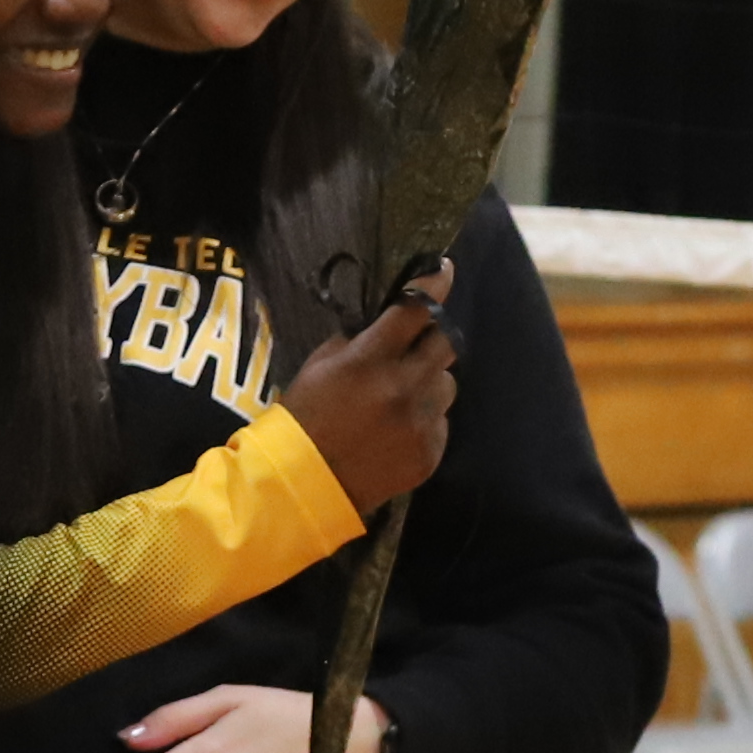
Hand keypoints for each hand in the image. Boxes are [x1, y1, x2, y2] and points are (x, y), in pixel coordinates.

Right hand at [281, 264, 458, 509]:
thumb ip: (358, 342)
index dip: (434, 284)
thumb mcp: (320, 365)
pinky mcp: (431, 451)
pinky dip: (425, 420)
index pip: (415, 309)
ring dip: (430, 384)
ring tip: (402, 399)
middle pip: (446, 343)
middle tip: (419, 344)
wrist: (305, 482)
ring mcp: (421, 422)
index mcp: (371, 359)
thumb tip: (389, 326)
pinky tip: (398, 431)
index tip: (444, 269)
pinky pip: (441, 422)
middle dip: (435, 338)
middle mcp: (404, 386)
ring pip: (447, 385)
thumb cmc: (306, 416)